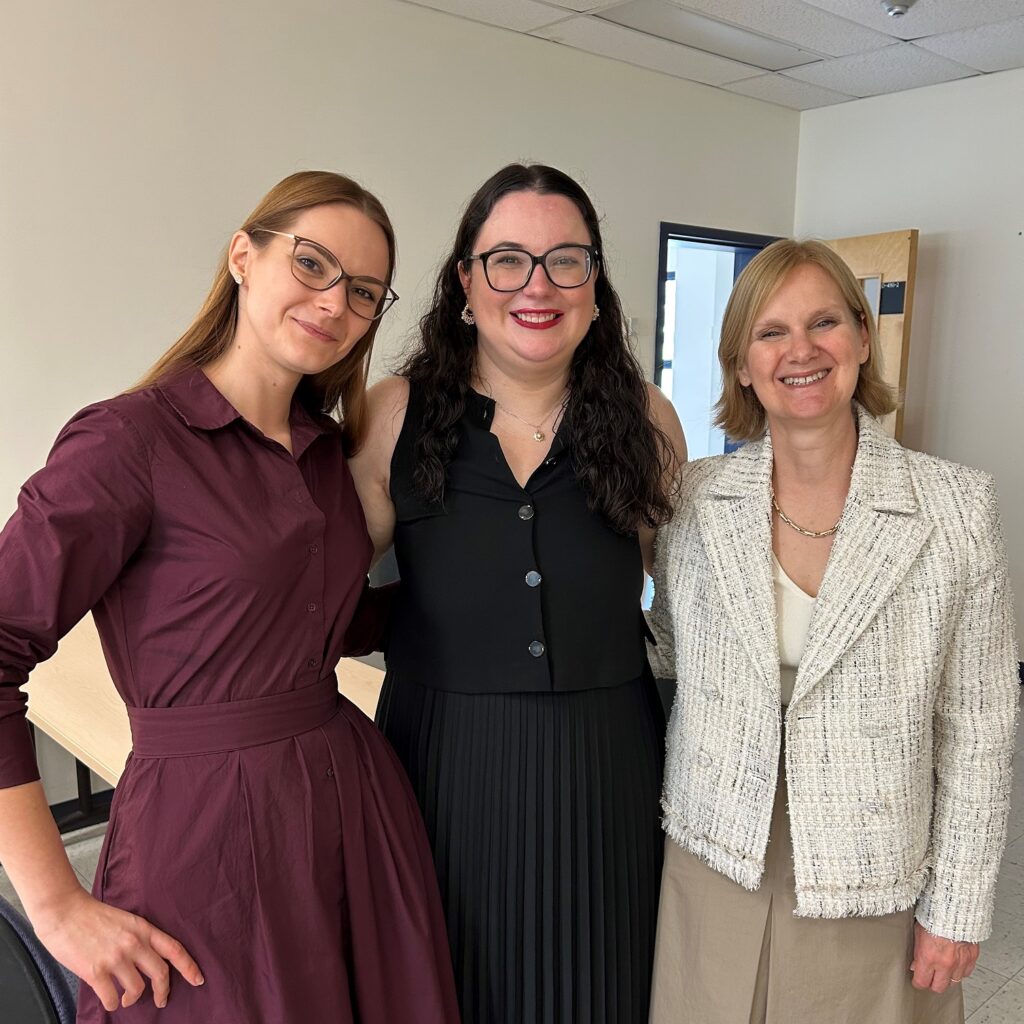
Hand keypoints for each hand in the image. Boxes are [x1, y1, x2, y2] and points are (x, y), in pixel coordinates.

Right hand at [33, 888, 203, 1010]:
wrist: (64, 911)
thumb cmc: (92, 915)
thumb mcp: (125, 920)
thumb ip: (138, 937)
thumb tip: (148, 959)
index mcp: (142, 928)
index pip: (174, 949)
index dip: (189, 966)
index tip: (199, 979)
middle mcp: (133, 943)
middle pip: (161, 973)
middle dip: (164, 991)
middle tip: (162, 1000)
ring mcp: (115, 958)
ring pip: (137, 989)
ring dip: (133, 998)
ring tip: (126, 998)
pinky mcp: (95, 972)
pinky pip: (112, 998)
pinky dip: (113, 1003)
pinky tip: (110, 999)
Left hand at [910, 921, 978, 992]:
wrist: (954, 907)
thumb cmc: (934, 915)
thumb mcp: (917, 932)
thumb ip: (917, 952)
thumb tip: (915, 965)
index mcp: (929, 957)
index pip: (922, 982)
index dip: (918, 982)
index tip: (917, 980)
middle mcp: (945, 963)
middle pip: (939, 987)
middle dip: (932, 983)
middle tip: (929, 977)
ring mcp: (960, 962)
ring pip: (954, 982)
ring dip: (948, 977)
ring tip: (942, 968)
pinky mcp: (972, 957)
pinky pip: (966, 972)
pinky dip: (960, 970)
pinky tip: (955, 962)